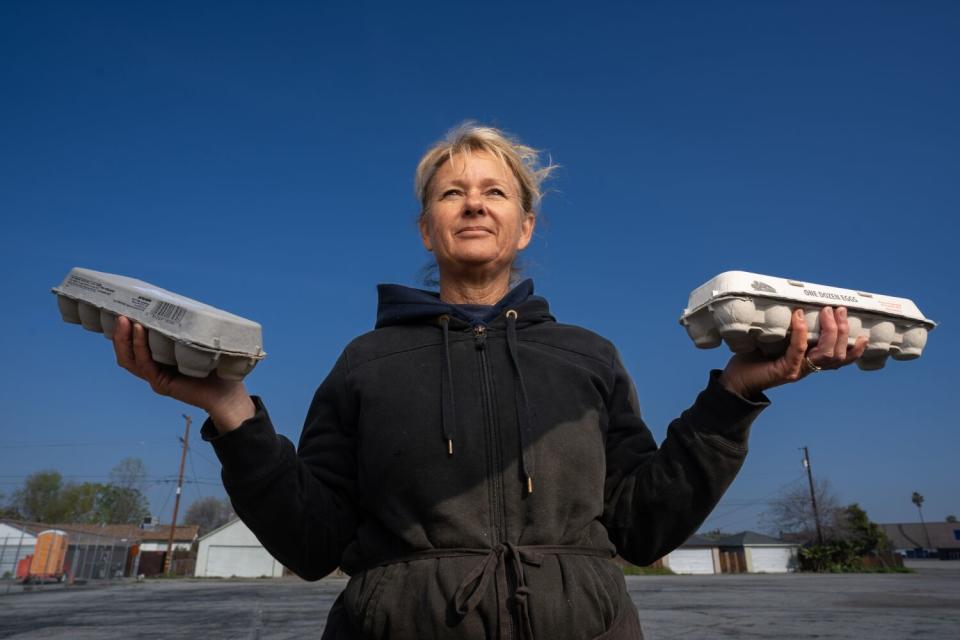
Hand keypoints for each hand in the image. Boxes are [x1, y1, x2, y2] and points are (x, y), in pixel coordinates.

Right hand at [112, 316, 254, 431]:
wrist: (228, 394)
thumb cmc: (215, 366)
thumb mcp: (196, 341)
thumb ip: (184, 328)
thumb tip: (179, 302)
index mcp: (158, 360)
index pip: (133, 345)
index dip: (125, 331)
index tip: (123, 310)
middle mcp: (153, 369)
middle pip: (126, 353)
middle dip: (120, 333)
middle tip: (120, 313)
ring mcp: (156, 377)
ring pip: (130, 359)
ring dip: (125, 339)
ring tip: (125, 320)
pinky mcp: (162, 384)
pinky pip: (146, 364)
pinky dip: (140, 347)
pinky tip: (140, 331)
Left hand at [718, 306, 867, 397]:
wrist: (735, 381)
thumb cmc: (753, 359)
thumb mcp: (776, 342)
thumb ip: (789, 331)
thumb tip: (795, 307)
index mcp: (810, 363)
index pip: (840, 360)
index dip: (855, 350)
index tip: (863, 333)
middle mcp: (808, 368)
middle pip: (838, 355)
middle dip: (842, 331)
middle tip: (838, 310)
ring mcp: (798, 370)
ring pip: (826, 354)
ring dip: (830, 330)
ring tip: (826, 311)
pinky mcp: (785, 370)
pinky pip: (798, 350)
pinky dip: (801, 332)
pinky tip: (798, 316)